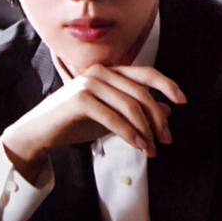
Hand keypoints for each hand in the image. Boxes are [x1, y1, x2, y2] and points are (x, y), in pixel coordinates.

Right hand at [0, 64, 185, 182]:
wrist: (38, 133)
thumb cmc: (74, 124)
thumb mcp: (111, 117)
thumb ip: (136, 111)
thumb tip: (167, 109)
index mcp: (109, 71)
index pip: (145, 73)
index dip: (167, 84)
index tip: (183, 100)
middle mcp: (100, 71)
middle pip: (141, 93)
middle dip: (158, 119)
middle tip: (166, 140)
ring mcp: (88, 83)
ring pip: (130, 106)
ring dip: (145, 131)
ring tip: (152, 149)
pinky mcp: (79, 99)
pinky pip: (113, 118)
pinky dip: (129, 133)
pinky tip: (138, 145)